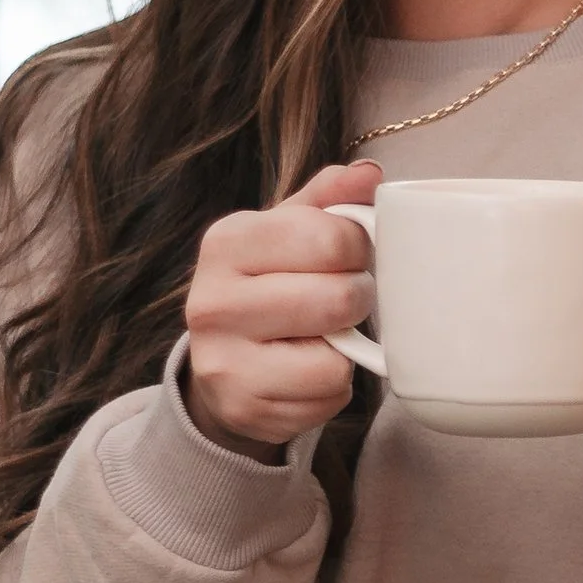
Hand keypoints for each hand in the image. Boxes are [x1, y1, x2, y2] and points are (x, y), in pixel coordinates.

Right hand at [183, 162, 380, 456]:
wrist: (224, 362)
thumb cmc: (268, 284)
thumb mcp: (288, 231)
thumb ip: (330, 199)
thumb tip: (369, 174)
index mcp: (227, 241)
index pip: (332, 238)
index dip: (359, 248)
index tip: (348, 255)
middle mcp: (213, 301)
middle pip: (339, 299)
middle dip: (358, 298)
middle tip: (343, 298)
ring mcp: (223, 361)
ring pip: (335, 358)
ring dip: (346, 348)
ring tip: (323, 335)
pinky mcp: (244, 408)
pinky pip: (328, 396)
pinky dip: (334, 386)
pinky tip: (307, 370)